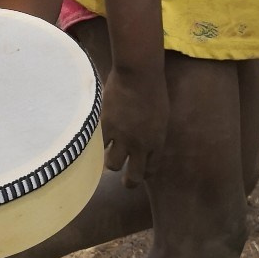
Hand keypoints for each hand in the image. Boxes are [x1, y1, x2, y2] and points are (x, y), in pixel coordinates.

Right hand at [99, 66, 168, 187]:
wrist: (138, 75)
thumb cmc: (154, 90)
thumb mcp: (161, 116)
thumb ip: (153, 132)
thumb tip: (145, 141)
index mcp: (157, 141)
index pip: (152, 169)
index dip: (145, 174)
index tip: (141, 173)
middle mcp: (140, 145)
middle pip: (134, 177)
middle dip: (129, 182)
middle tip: (125, 182)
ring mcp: (122, 137)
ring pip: (112, 164)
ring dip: (111, 162)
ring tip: (109, 156)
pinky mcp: (105, 127)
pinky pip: (99, 144)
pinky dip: (99, 144)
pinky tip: (97, 141)